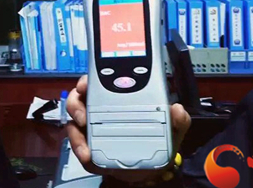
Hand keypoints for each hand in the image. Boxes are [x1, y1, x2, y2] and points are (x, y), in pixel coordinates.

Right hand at [66, 75, 190, 184]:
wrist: (147, 172)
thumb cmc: (155, 143)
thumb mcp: (171, 130)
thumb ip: (178, 120)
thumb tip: (177, 109)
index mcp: (118, 99)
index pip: (99, 82)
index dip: (88, 80)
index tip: (85, 85)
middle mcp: (100, 109)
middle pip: (79, 98)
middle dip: (76, 104)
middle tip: (84, 117)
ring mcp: (91, 127)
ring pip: (74, 120)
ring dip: (75, 130)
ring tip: (85, 142)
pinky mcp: (87, 145)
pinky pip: (76, 142)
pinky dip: (79, 148)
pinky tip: (87, 155)